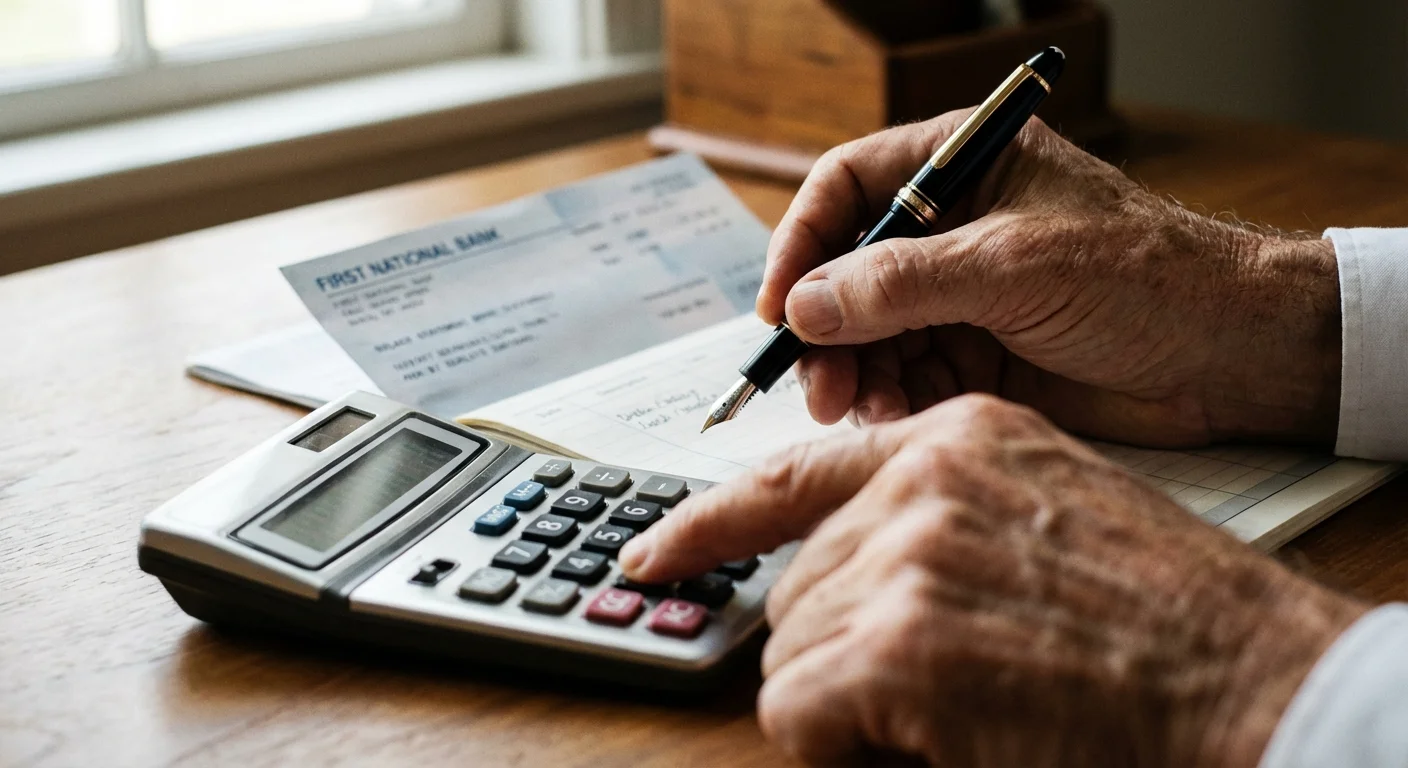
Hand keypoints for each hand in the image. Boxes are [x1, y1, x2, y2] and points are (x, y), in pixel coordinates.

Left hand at [620, 395, 1365, 766]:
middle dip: (842, 646)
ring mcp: (904, 557)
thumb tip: (836, 566)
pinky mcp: (896, 645)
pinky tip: (929, 729)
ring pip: (791, 648)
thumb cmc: (1162, 615)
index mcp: (956, 437)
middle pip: (797, 583)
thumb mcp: (1044, 510)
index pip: (792, 472)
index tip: (656, 552)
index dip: (710, 521)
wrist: (1248, 679)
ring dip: (852, 694)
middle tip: (937, 678)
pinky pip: (796, 708)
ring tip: (961, 696)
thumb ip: (934, 515)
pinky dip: (840, 738)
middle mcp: (920, 480)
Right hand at [759, 112, 1340, 446]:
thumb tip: (806, 305)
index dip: (801, 244)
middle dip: (827, 331)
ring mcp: (964, 295)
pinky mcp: (979, 353)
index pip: (846, 189)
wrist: (1234, 356)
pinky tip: (896, 418)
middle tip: (820, 386)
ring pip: (870, 333)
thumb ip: (902, 283)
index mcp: (961, 167)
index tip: (779, 308)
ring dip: (856, 374)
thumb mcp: (1015, 265)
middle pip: (846, 272)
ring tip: (861, 411)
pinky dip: (893, 400)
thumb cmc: (1149, 277)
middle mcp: (952, 227)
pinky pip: (907, 376)